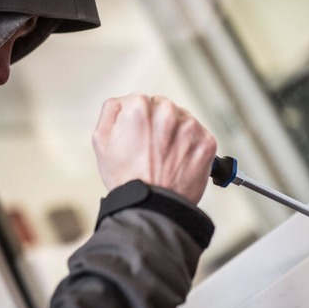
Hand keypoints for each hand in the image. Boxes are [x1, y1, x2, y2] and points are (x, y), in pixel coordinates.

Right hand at [92, 94, 216, 204]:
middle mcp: (167, 113)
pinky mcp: (207, 141)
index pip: (143, 100)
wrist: (153, 207)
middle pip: (164, 107)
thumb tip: (123, 102)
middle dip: (159, 124)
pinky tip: (179, 161)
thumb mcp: (101, 141)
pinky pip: (199, 135)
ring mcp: (189, 127)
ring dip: (176, 133)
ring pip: (183, 120)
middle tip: (152, 149)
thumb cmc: (127, 179)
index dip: (139, 120)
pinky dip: (192, 146)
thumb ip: (111, 111)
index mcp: (139, 108)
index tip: (140, 137)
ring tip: (166, 157)